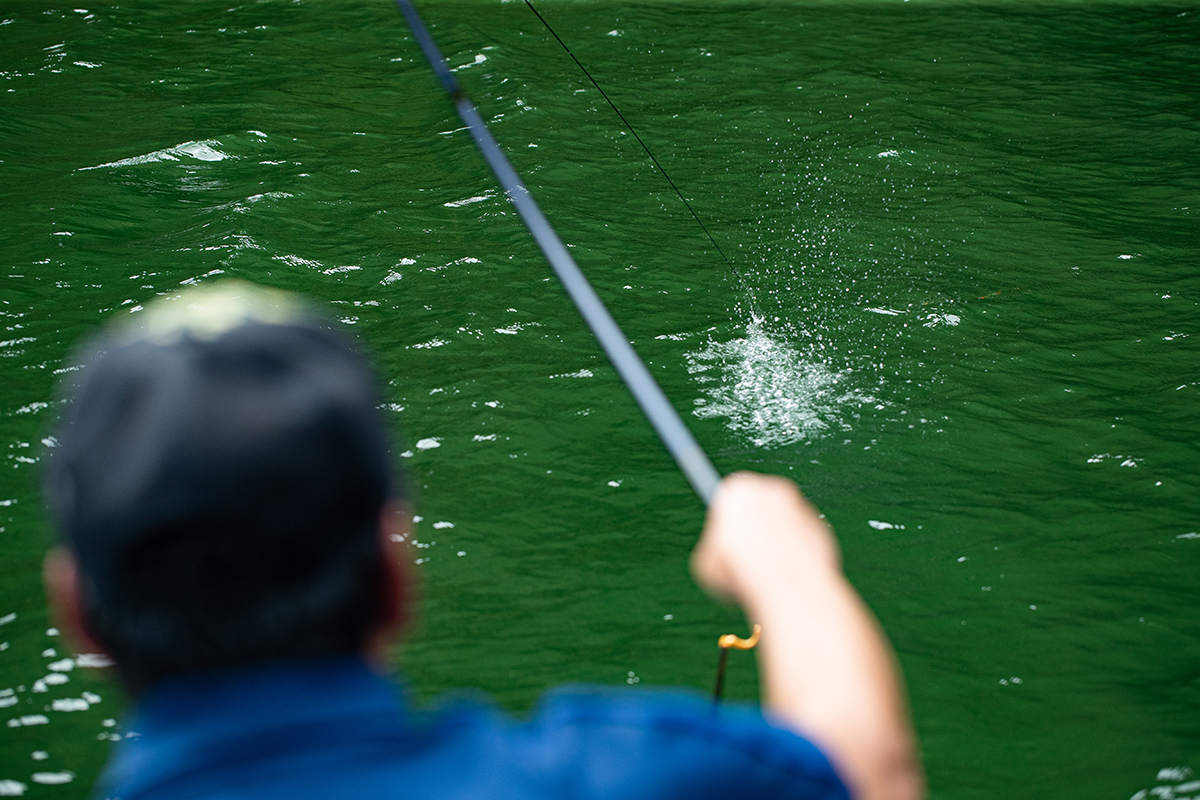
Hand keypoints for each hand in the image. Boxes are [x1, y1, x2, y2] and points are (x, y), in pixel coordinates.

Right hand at [690, 472, 840, 608]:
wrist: (789, 585)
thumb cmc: (745, 572)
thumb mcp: (709, 564)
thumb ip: (716, 550)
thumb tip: (721, 556)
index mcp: (738, 490)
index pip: (728, 499)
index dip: (726, 523)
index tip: (725, 540)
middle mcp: (771, 490)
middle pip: (758, 506)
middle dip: (754, 528)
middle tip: (745, 558)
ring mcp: (800, 507)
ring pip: (782, 523)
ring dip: (776, 541)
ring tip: (766, 572)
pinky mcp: (820, 527)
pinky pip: (802, 538)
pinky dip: (796, 553)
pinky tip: (787, 574)